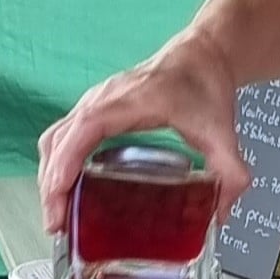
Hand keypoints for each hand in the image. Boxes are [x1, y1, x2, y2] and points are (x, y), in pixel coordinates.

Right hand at [38, 33, 250, 232]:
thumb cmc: (203, 83)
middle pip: (59, 140)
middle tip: (57, 224)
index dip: (67, 160)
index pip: (86, 128)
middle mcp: (103, 99)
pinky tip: (65, 192)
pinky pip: (62, 137)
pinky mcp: (94, 110)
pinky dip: (56, 165)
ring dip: (49, 176)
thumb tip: (222, 214)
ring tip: (57, 215)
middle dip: (51, 183)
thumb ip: (230, 173)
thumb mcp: (222, 131)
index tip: (58, 190)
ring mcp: (94, 103)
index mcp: (130, 100)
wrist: (200, 54)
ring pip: (55, 139)